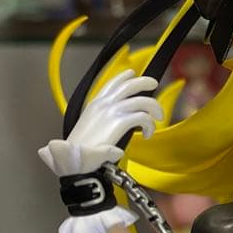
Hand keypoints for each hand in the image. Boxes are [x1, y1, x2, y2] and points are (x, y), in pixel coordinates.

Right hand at [39, 69, 162, 177]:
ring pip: (142, 100)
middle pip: (130, 85)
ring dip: (154, 107)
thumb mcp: (88, 127)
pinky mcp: (119, 123)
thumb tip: (114, 122)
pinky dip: (150, 125)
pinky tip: (147, 134)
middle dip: (145, 81)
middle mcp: (104, 104)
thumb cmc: (81, 149)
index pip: (111, 83)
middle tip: (154, 84)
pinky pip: (144, 117)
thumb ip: (102, 120)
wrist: (75, 158)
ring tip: (158, 117)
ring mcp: (112, 112)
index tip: (133, 74)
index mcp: (95, 104)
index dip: (124, 77)